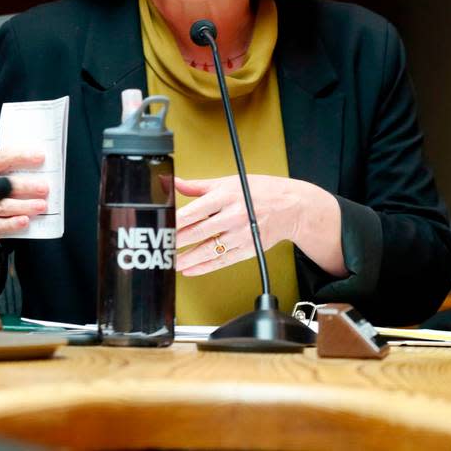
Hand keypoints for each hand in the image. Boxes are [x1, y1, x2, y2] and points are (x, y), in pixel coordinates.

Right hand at [0, 149, 47, 267]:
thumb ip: (10, 173)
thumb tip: (42, 171)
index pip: (0, 158)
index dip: (21, 156)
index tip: (40, 157)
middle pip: (1, 185)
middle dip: (25, 186)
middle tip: (44, 188)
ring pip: (1, 206)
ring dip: (24, 206)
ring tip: (41, 205)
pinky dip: (12, 224)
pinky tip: (25, 221)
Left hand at [174, 174, 343, 276]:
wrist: (290, 207)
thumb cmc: (260, 191)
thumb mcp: (228, 182)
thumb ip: (198, 186)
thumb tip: (173, 183)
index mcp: (225, 196)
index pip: (193, 212)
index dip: (175, 222)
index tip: (161, 227)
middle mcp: (233, 216)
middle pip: (198, 232)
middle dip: (176, 242)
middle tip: (160, 247)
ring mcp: (240, 235)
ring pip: (208, 250)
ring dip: (187, 258)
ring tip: (171, 262)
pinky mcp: (247, 249)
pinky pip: (222, 261)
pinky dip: (204, 267)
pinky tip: (191, 269)